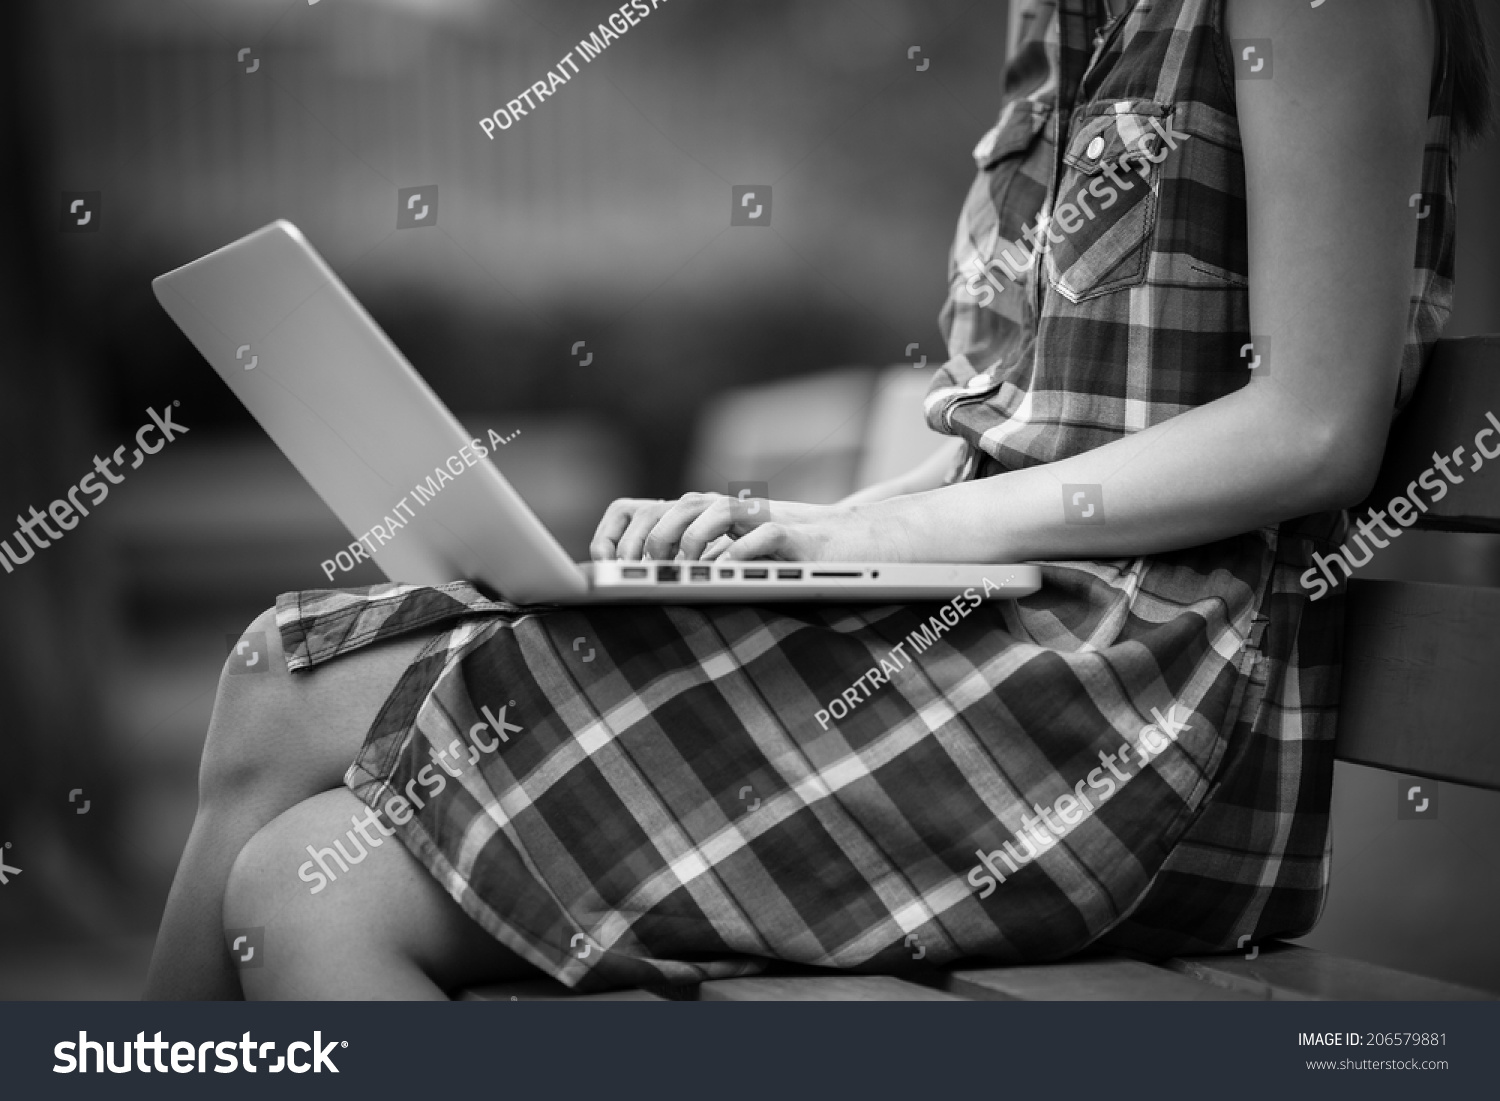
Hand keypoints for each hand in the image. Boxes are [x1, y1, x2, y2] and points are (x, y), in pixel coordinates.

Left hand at [590, 492, 913, 561]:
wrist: (847, 549)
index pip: (639, 509)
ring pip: (709, 512)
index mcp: (698, 515)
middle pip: (668, 509)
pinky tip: (724, 575)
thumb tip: (636, 594)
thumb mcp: (724, 561)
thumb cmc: (782, 562)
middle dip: (647, 544)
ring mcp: (756, 517)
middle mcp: (722, 509)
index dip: (616, 534)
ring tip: (680, 572)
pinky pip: (757, 535)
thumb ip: (688, 566)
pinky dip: (736, 554)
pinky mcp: (789, 532)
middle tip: (643, 577)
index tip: (609, 568)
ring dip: (687, 542)